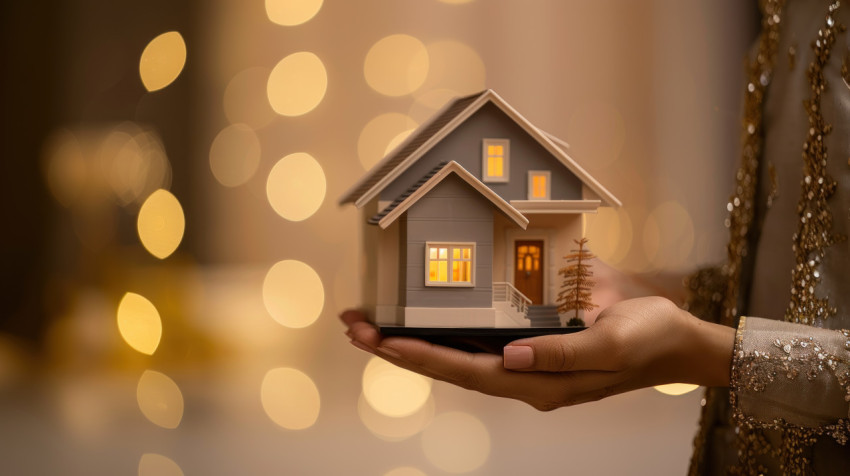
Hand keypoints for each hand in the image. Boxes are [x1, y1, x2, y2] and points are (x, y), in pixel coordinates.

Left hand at [342, 297, 733, 410]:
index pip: (466, 369)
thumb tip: (506, 356)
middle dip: (399, 348)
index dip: (421, 355)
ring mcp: (525, 364)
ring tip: (373, 322)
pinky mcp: (532, 348)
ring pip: (458, 354)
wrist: (677, 341)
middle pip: (449, 364)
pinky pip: (479, 342)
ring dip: (414, 340)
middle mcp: (523, 377)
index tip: (380, 340)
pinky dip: (445, 332)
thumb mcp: (609, 341)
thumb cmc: (648, 337)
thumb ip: (558, 353)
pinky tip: (425, 320)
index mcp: (539, 382)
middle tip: (355, 325)